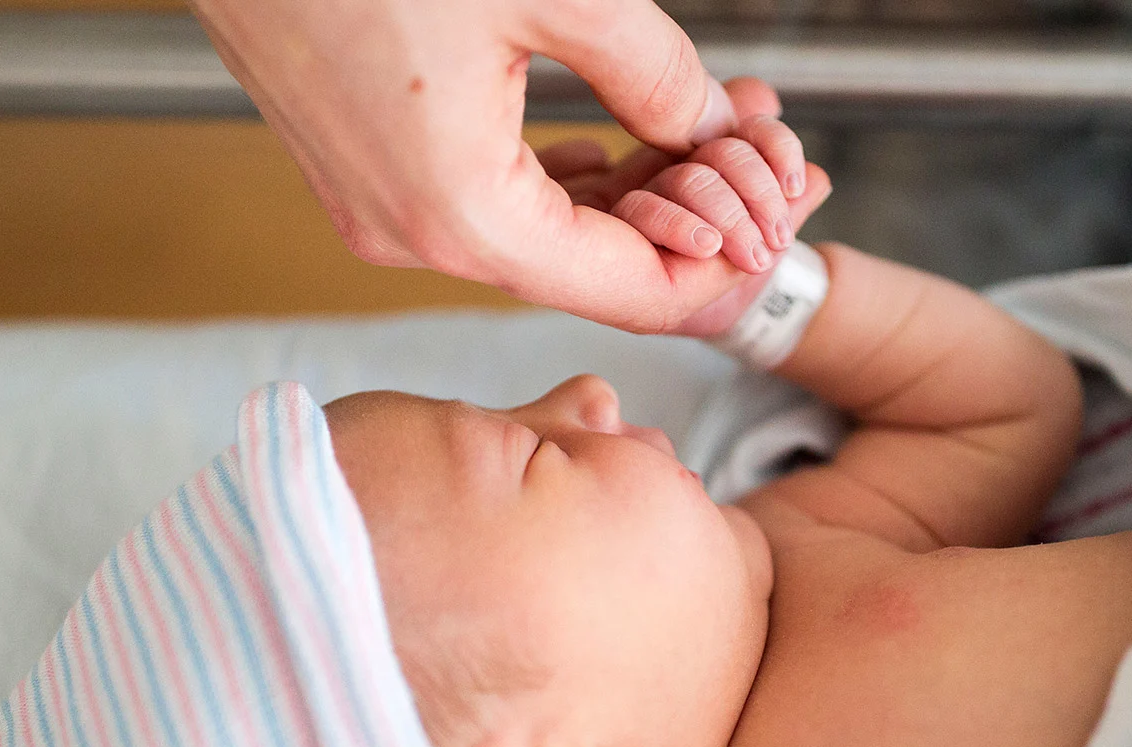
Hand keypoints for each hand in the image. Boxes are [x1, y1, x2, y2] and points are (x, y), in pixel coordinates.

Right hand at [190, 0, 822, 332]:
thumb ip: (652, 70)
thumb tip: (707, 120)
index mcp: (460, 215)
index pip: (627, 290)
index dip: (718, 267)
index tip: (778, 223)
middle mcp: (407, 233)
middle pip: (585, 265)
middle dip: (682, 212)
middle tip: (761, 152)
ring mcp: (371, 202)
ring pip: (535, 230)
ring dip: (624, 188)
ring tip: (707, 126)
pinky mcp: (353, 162)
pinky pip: (480, 197)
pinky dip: (556, 173)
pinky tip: (612, 130)